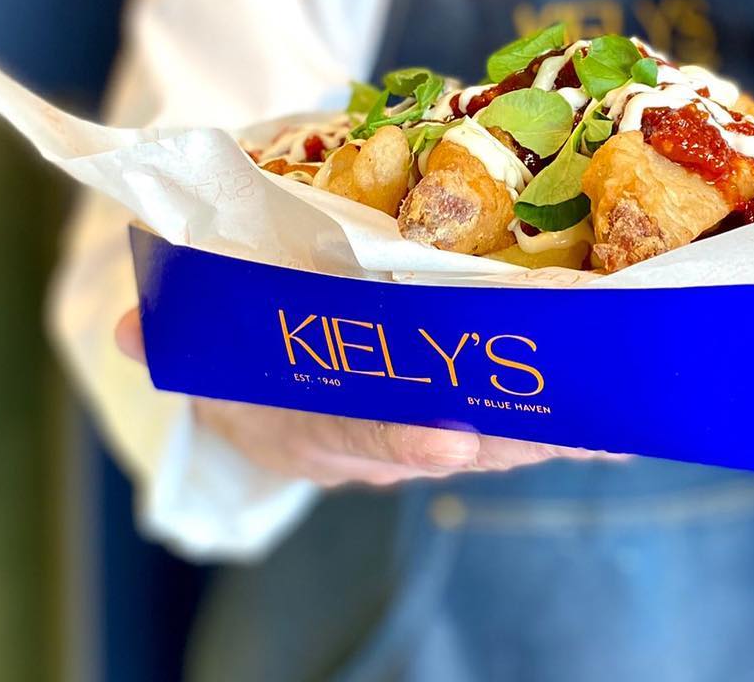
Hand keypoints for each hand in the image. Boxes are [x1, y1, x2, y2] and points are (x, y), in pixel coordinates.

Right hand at [115, 308, 621, 486]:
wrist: (244, 366)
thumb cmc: (232, 319)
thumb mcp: (196, 311)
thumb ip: (180, 316)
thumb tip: (139, 324)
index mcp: (292, 418)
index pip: (347, 428)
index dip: (395, 434)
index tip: (448, 433)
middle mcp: (355, 443)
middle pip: (438, 442)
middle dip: (508, 434)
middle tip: (574, 421)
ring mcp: (400, 439)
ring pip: (481, 443)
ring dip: (546, 432)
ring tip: (613, 418)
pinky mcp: (440, 423)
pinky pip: (501, 432)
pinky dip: (552, 428)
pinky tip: (614, 427)